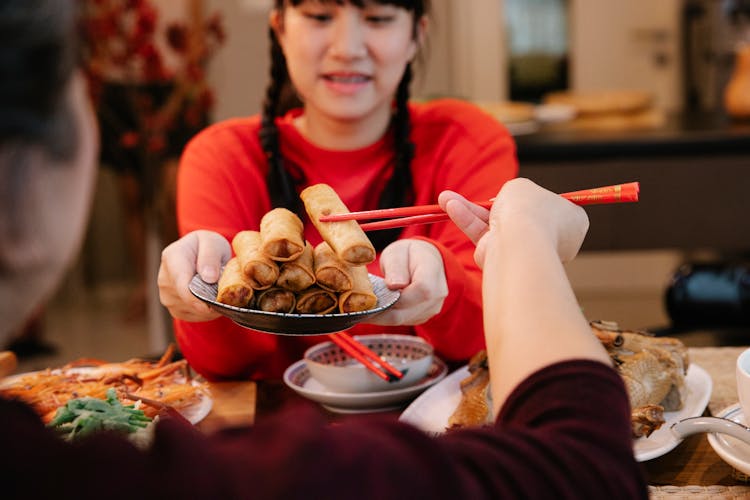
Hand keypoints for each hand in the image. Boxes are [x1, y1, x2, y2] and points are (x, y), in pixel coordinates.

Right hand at [157, 230, 230, 321]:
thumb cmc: (207, 246)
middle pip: (188, 300)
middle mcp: (164, 279)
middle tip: (225, 291)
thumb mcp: (212, 242)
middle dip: (210, 300)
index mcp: (171, 258)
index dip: (198, 298)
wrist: (199, 254)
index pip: (182, 284)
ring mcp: (166, 296)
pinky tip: (211, 298)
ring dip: (210, 306)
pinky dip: (206, 311)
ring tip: (217, 290)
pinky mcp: (174, 308)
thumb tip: (209, 278)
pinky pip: (194, 316)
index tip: (215, 303)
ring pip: (193, 310)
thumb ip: (210, 257)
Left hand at [369, 239, 447, 325]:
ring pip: (403, 319)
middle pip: (408, 311)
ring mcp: (432, 308)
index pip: (421, 290)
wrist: (424, 261)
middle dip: (381, 311)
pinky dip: (387, 317)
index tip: (374, 297)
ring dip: (382, 316)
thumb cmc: (409, 254)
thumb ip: (396, 267)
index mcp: (434, 272)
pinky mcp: (422, 316)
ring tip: (365, 307)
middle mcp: (438, 294)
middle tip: (359, 308)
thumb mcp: (398, 252)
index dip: (397, 297)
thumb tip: (394, 285)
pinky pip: (403, 321)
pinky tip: (376, 309)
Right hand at [440, 178, 588, 266]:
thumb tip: (507, 202)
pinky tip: (449, 207)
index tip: (522, 194)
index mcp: (573, 222)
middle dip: (495, 206)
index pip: (555, 209)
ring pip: (496, 227)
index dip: (536, 199)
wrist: (520, 241)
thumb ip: (516, 192)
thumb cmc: (531, 210)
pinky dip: (467, 221)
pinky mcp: (504, 261)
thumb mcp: (523, 187)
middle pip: (521, 218)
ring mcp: (528, 252)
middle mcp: (553, 240)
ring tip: (446, 198)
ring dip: (471, 211)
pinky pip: (484, 237)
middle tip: (484, 198)